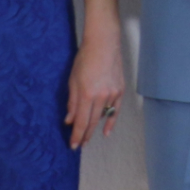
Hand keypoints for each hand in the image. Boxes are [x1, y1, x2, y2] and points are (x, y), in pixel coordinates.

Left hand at [65, 29, 124, 148]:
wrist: (104, 44)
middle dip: (84, 135)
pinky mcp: (120, 91)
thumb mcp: (73, 80)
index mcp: (86, 94)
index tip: (73, 145)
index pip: (80, 121)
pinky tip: (106, 132)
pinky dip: (110, 122)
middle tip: (80, 144)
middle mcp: (100, 97)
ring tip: (87, 136)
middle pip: (91, 122)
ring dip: (94, 127)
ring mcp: (112, 94)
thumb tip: (69, 120)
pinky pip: (115, 111)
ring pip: (102, 117)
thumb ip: (72, 102)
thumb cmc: (85, 59)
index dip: (76, 135)